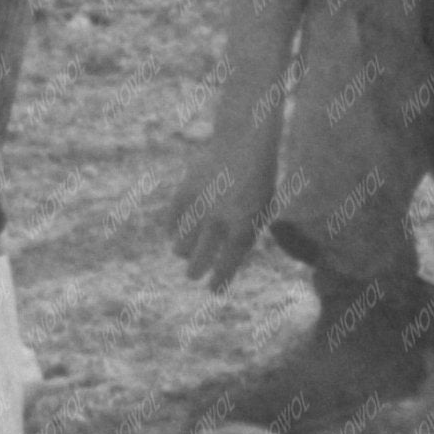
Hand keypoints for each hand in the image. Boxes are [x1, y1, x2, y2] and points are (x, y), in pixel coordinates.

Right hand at [165, 132, 273, 287]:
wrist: (243, 142)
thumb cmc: (257, 183)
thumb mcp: (261, 212)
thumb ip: (242, 238)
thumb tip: (219, 263)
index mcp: (244, 227)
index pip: (226, 266)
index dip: (218, 282)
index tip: (213, 291)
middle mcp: (220, 220)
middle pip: (197, 262)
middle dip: (195, 271)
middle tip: (194, 273)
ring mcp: (200, 206)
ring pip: (180, 247)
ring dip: (184, 251)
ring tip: (186, 251)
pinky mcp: (184, 193)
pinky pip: (171, 223)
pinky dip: (173, 230)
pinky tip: (178, 231)